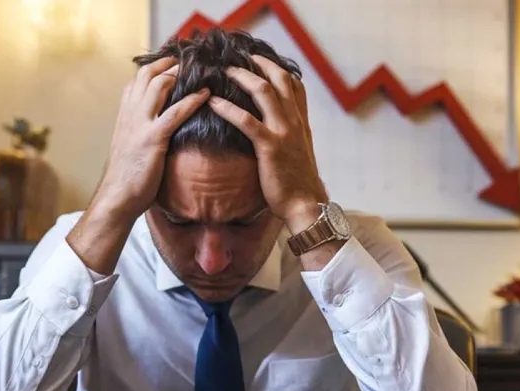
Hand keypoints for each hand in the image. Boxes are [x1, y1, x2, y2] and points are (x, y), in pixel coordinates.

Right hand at [92, 57, 209, 221]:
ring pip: (159, 85)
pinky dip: (192, 100)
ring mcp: (140, 125)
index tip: (173, 63)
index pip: (136, 80)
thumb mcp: (129, 147)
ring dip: (181, 73)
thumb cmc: (127, 178)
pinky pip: (174, 113)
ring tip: (201, 69)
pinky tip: (207, 94)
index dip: (155, 68)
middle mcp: (130, 114)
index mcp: (124, 116)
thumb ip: (140, 132)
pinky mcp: (152, 139)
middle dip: (169, 62)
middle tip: (190, 59)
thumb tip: (157, 128)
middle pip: (147, 74)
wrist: (117, 198)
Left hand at [208, 55, 326, 231]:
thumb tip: (276, 130)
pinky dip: (228, 108)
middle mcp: (294, 121)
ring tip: (224, 72)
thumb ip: (290, 136)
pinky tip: (213, 103)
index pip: (295, 85)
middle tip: (239, 58)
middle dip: (259, 64)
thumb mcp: (298, 153)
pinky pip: (246, 121)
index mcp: (301, 122)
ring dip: (242, 77)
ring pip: (263, 91)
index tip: (261, 61)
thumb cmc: (298, 183)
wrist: (306, 203)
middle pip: (279, 79)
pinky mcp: (269, 146)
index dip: (278, 69)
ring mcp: (283, 132)